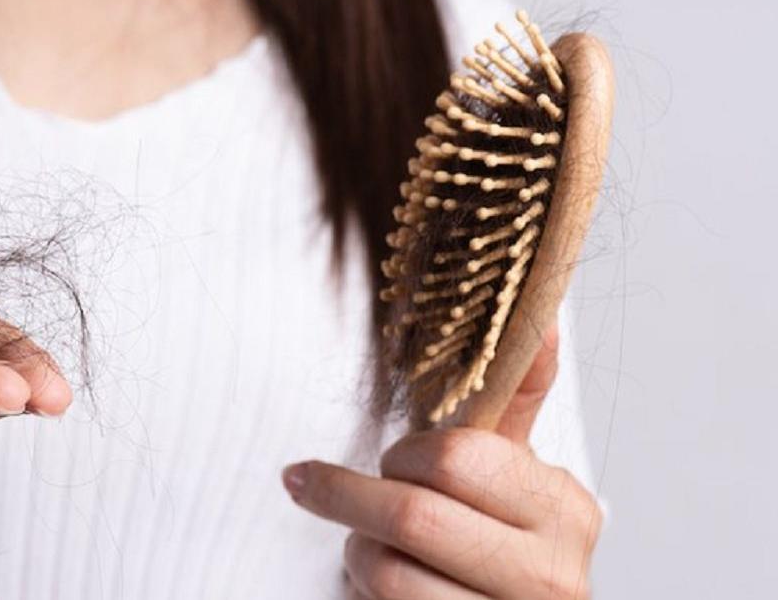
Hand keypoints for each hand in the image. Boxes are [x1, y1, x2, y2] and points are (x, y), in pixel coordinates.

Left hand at [282, 326, 601, 598]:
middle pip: (415, 517)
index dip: (404, 455)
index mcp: (564, 509)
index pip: (457, 458)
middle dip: (350, 496)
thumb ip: (518, 394)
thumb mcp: (513, 467)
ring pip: (390, 575)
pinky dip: (362, 593)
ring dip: (355, 551)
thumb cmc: (499, 535)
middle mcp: (552, 575)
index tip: (392, 458)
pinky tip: (375, 584)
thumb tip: (540, 312)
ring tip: (362, 544)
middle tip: (321, 486)